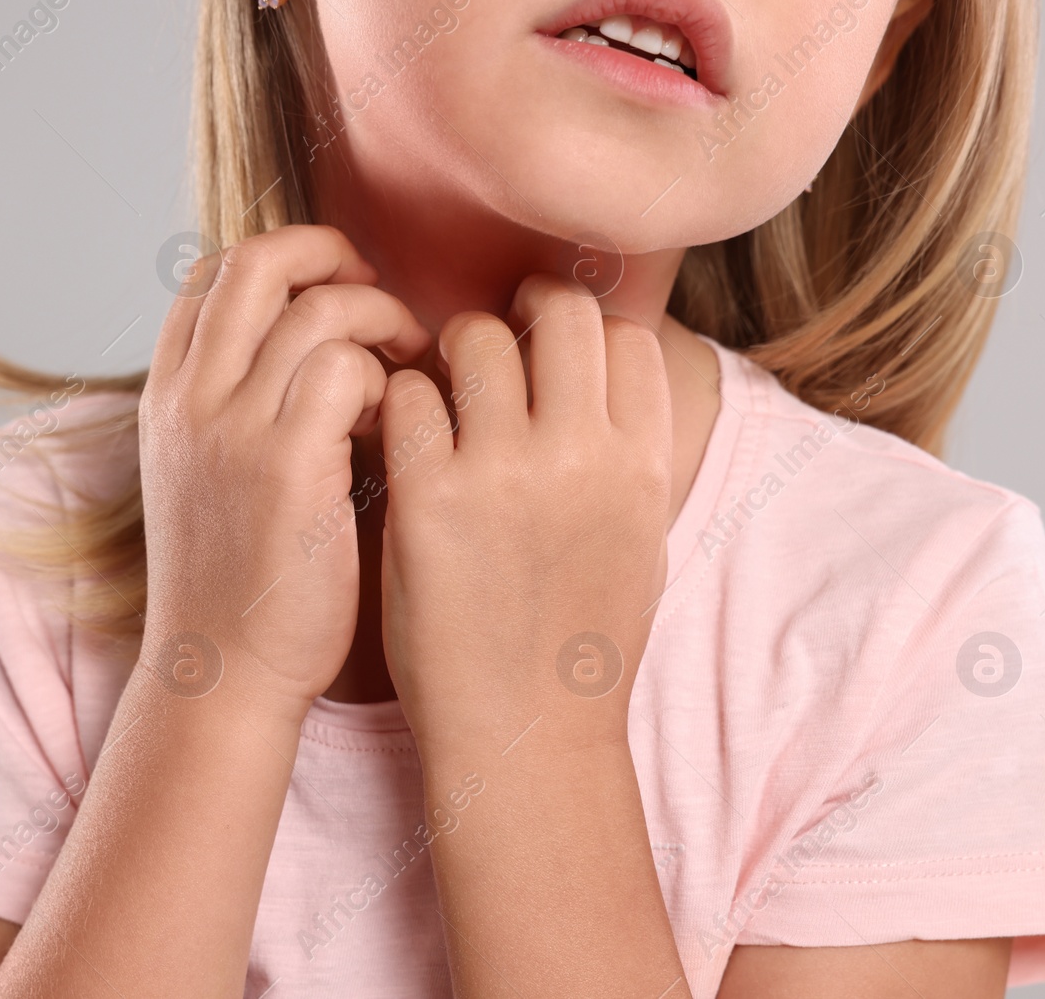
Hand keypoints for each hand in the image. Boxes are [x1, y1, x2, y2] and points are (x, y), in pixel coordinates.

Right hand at [138, 225, 429, 712]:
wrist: (222, 674)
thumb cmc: (236, 581)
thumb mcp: (207, 476)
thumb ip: (237, 406)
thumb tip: (310, 347)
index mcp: (166, 396)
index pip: (211, 273)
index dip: (282, 260)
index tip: (331, 286)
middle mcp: (189, 400)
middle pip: (255, 261)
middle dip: (328, 252)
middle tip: (376, 287)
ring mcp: (232, 430)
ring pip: (316, 310)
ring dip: (378, 319)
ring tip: (406, 360)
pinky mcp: (286, 469)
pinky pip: (347, 371)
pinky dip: (384, 377)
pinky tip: (396, 418)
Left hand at [379, 274, 671, 752]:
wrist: (525, 734)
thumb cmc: (578, 644)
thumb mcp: (638, 543)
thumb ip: (628, 456)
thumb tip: (608, 376)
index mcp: (643, 464)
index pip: (627, 335)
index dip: (585, 328)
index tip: (553, 345)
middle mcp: (584, 454)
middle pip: (561, 312)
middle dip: (523, 310)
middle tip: (494, 337)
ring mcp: (506, 472)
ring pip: (476, 337)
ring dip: (454, 348)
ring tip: (440, 385)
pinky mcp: (430, 497)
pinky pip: (409, 394)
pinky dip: (402, 400)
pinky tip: (402, 435)